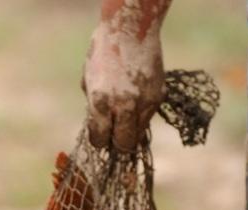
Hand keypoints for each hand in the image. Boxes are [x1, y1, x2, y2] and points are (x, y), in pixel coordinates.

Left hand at [83, 23, 165, 151]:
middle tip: (114, 137)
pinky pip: (149, 117)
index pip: (100, 138)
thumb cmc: (103, 52)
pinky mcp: (158, 95)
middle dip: (117, 144)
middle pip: (123, 144)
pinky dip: (142, 117)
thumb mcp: (89, 80)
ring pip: (139, 133)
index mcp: (100, 102)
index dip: (99, 140)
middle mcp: (123, 105)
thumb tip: (99, 126)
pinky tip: (136, 105)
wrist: (130, 28)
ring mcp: (143, 101)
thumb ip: (93, 105)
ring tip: (125, 122)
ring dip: (131, 131)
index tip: (100, 137)